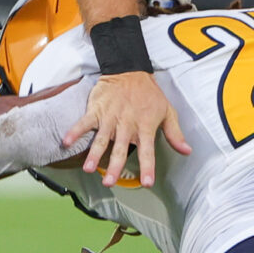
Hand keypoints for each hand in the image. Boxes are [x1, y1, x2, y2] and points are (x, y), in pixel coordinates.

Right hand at [66, 70, 187, 187]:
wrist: (130, 70)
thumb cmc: (149, 94)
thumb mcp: (167, 111)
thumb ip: (175, 133)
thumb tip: (187, 151)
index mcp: (144, 127)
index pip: (148, 151)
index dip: (147, 167)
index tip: (146, 182)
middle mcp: (127, 125)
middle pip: (120, 149)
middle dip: (114, 166)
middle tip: (109, 182)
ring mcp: (110, 118)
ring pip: (101, 139)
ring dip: (94, 154)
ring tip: (88, 168)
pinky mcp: (96, 110)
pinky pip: (84, 122)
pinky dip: (75, 131)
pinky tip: (66, 142)